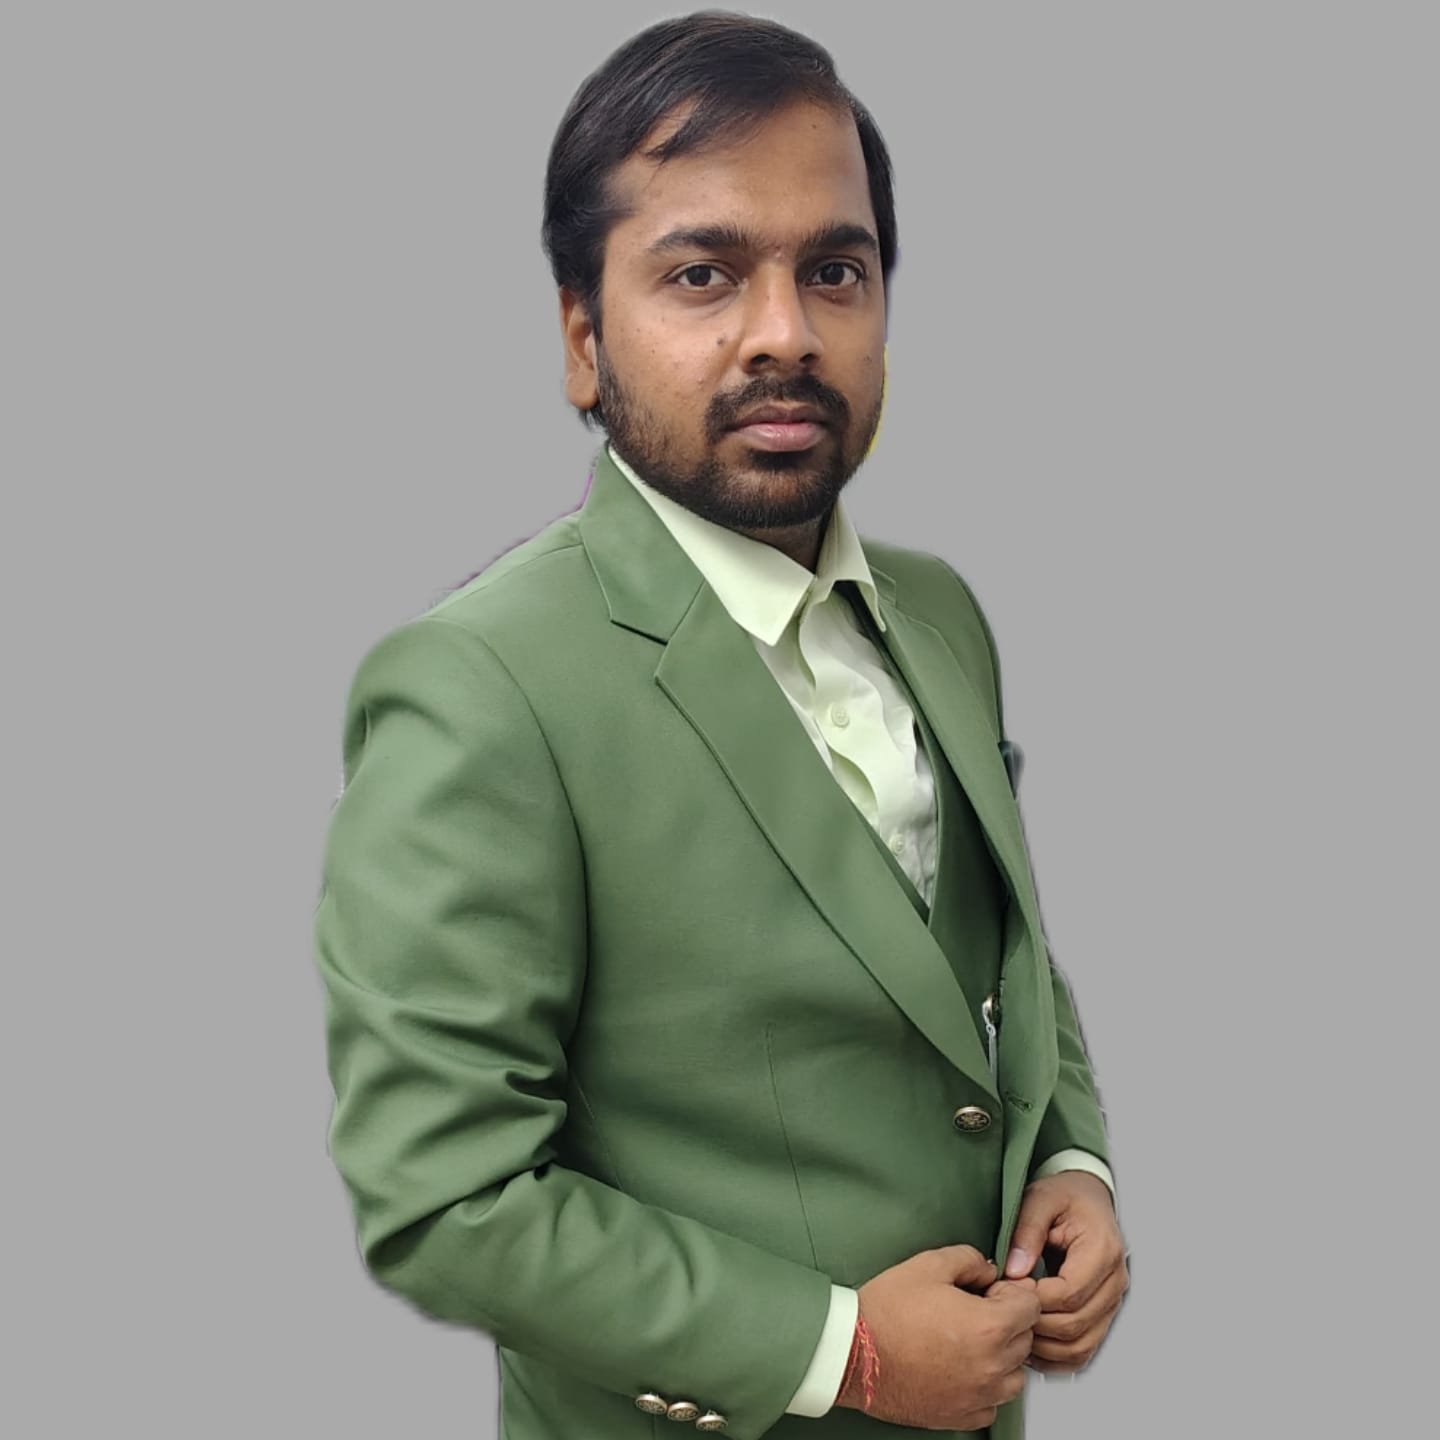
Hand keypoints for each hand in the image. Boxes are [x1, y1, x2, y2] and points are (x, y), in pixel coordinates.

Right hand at [841, 1244, 1039, 1430]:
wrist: (854, 1354)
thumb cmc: (886, 1311)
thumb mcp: (928, 1265)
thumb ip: (969, 1259)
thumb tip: (988, 1270)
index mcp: (989, 1326)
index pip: (1032, 1306)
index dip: (1013, 1292)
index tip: (991, 1291)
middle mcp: (992, 1366)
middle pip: (1026, 1339)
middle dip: (1008, 1321)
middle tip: (975, 1310)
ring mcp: (979, 1396)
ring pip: (1015, 1375)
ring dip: (1003, 1356)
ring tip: (970, 1341)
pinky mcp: (963, 1416)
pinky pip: (994, 1403)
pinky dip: (985, 1386)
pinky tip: (961, 1368)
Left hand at [1003, 1171, 1128, 1373]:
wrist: (1087, 1198)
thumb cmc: (1065, 1196)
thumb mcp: (1040, 1198)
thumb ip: (1026, 1231)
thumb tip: (1015, 1271)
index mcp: (1103, 1250)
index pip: (1069, 1293)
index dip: (1033, 1298)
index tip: (1004, 1289)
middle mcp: (1115, 1281)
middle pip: (1075, 1324)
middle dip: (1034, 1322)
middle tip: (1002, 1309)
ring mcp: (1111, 1302)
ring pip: (1081, 1346)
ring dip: (1044, 1346)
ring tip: (1013, 1328)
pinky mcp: (1103, 1315)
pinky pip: (1084, 1351)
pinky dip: (1056, 1357)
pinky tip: (1031, 1343)